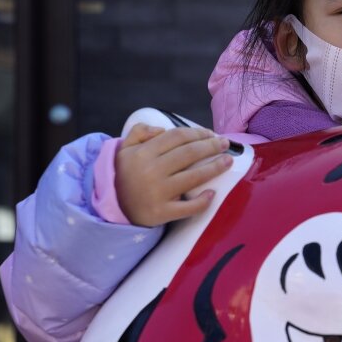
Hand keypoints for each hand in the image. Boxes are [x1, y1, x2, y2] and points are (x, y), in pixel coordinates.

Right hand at [115, 124, 231, 226]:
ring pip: (194, 177)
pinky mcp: (161, 213)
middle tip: (225, 144)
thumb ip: (139, 131)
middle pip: (189, 153)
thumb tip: (162, 129)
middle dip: (212, 146)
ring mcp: (157, 193)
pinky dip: (202, 201)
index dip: (197, 133)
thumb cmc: (125, 175)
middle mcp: (151, 171)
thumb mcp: (124, 148)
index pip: (177, 137)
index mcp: (143, 153)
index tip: (210, 134)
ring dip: (215, 167)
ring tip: (228, 161)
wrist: (113, 206)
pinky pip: (187, 208)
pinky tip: (212, 193)